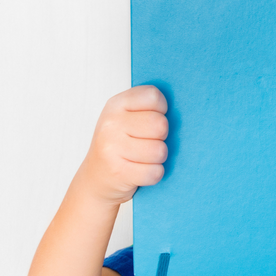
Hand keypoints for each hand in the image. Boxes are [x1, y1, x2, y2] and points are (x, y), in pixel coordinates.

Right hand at [77, 86, 168, 204]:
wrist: (95, 179)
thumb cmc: (118, 145)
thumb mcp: (125, 117)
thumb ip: (146, 108)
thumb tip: (180, 109)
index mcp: (116, 104)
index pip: (153, 96)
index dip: (161, 109)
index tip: (153, 118)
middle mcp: (111, 124)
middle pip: (160, 124)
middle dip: (161, 137)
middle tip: (149, 141)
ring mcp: (112, 148)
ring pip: (160, 151)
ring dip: (158, 158)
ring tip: (144, 157)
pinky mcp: (118, 173)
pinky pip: (155, 172)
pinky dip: (154, 174)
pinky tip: (141, 171)